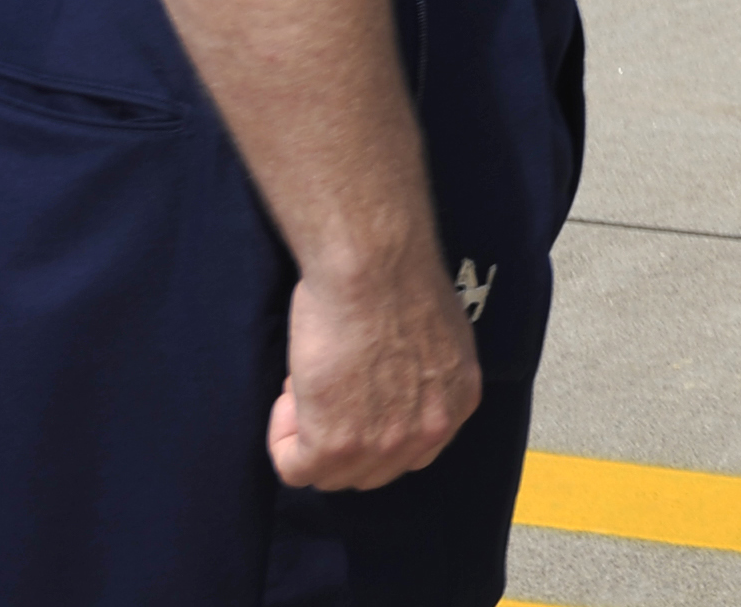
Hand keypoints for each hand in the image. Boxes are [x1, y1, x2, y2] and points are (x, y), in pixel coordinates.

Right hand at [268, 253, 479, 489]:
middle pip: (372, 470)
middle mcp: (429, 432)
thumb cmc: (398, 281)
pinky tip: (291, 393)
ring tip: (306, 385)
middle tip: (323, 391)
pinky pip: (294, 468)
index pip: (411, 451)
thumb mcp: (437, 337)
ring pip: (331, 474)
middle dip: (341, 437)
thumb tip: (392, 387)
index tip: (352, 397)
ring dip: (308, 435)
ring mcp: (383, 444)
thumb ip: (423, 377)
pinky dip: (282, 438)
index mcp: (458, 402)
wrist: (373, 266)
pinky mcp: (335, 445)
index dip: (373, 428)